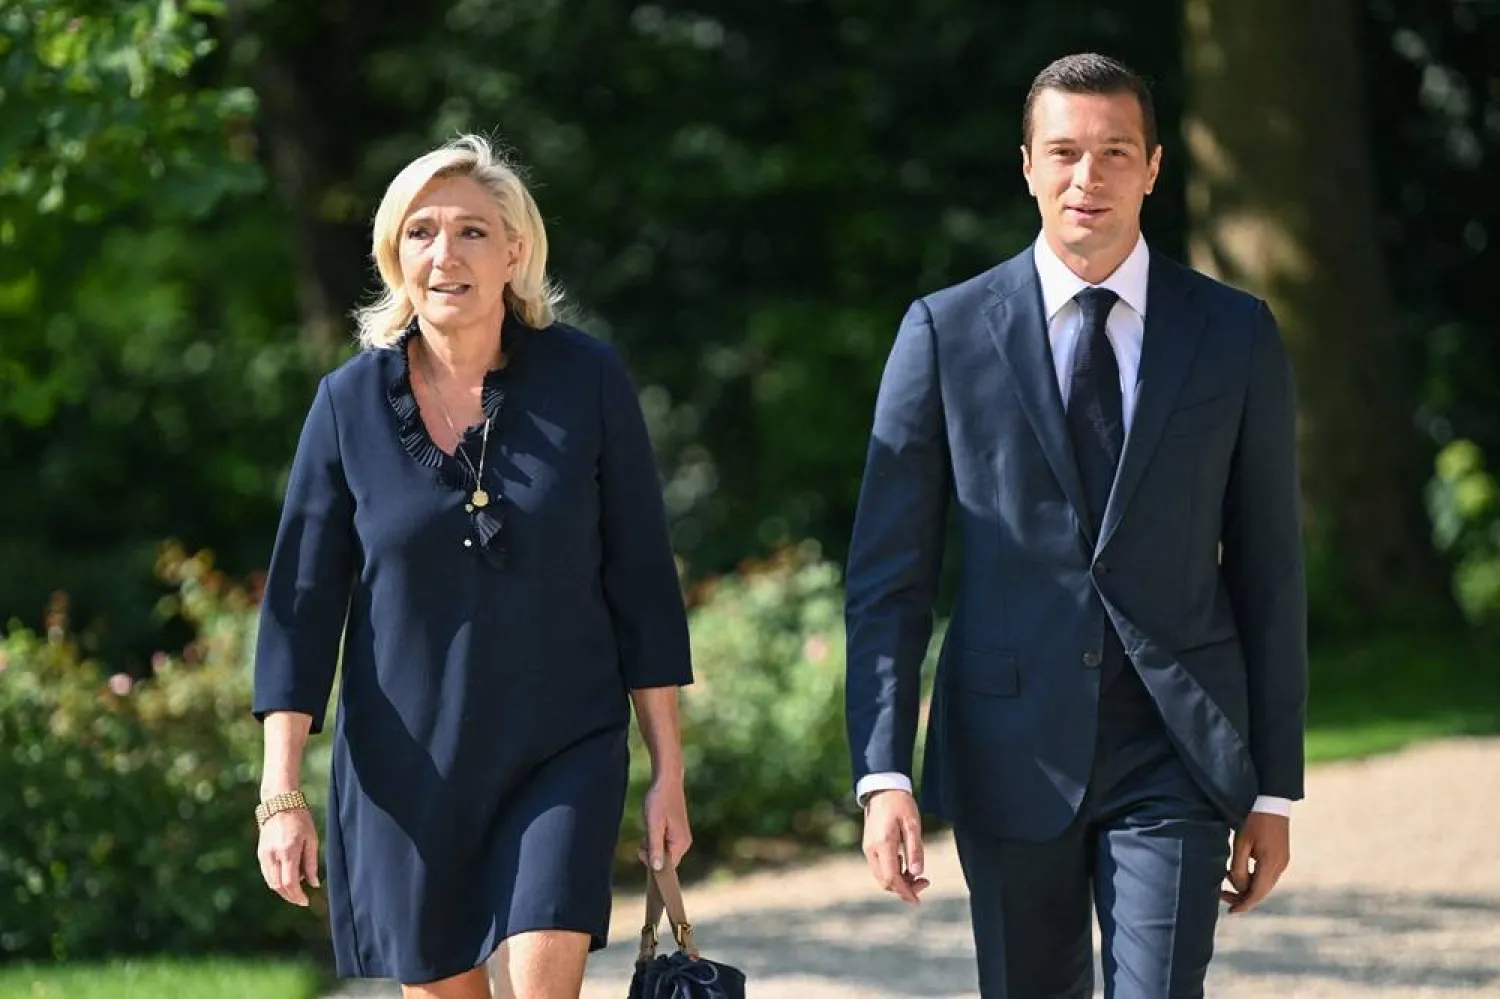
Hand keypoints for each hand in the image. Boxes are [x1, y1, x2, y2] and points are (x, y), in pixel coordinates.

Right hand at [257, 808, 319, 906]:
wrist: (280, 803)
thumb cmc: (301, 819)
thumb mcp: (311, 839)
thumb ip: (311, 863)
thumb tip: (313, 884)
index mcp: (288, 851)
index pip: (290, 882)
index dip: (297, 895)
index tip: (306, 901)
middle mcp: (273, 855)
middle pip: (278, 886)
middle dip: (290, 896)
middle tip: (301, 900)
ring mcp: (264, 854)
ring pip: (270, 882)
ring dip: (282, 890)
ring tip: (296, 891)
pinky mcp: (260, 853)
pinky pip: (267, 874)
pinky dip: (276, 881)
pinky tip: (287, 879)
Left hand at [639, 777, 692, 871]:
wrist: (666, 781)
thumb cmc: (659, 801)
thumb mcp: (653, 825)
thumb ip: (655, 847)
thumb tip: (657, 869)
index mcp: (681, 844)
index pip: (666, 867)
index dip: (651, 863)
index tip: (640, 849)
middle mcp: (684, 844)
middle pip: (664, 861)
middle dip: (651, 853)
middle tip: (643, 837)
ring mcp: (681, 838)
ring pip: (662, 852)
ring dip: (651, 845)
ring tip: (648, 828)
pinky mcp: (677, 832)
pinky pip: (664, 843)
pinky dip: (655, 839)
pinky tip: (651, 826)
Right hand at [862, 789, 929, 904]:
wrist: (882, 788)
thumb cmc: (900, 804)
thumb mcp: (913, 824)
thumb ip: (915, 849)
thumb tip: (917, 874)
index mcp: (882, 845)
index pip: (891, 878)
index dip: (905, 892)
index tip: (918, 900)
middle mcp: (871, 850)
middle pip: (885, 881)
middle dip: (904, 888)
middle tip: (925, 882)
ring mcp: (868, 848)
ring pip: (882, 876)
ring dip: (899, 881)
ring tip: (918, 876)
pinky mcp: (870, 846)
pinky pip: (880, 868)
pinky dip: (893, 873)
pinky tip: (906, 864)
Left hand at [1222, 811, 1289, 913]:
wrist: (1272, 801)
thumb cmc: (1254, 819)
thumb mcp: (1241, 842)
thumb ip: (1239, 867)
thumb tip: (1237, 886)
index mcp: (1271, 863)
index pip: (1256, 893)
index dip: (1243, 904)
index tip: (1231, 913)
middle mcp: (1280, 866)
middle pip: (1261, 891)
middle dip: (1242, 897)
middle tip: (1221, 895)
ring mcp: (1282, 862)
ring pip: (1263, 884)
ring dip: (1246, 886)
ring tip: (1225, 879)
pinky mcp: (1280, 857)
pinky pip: (1266, 875)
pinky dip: (1252, 878)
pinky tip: (1237, 871)